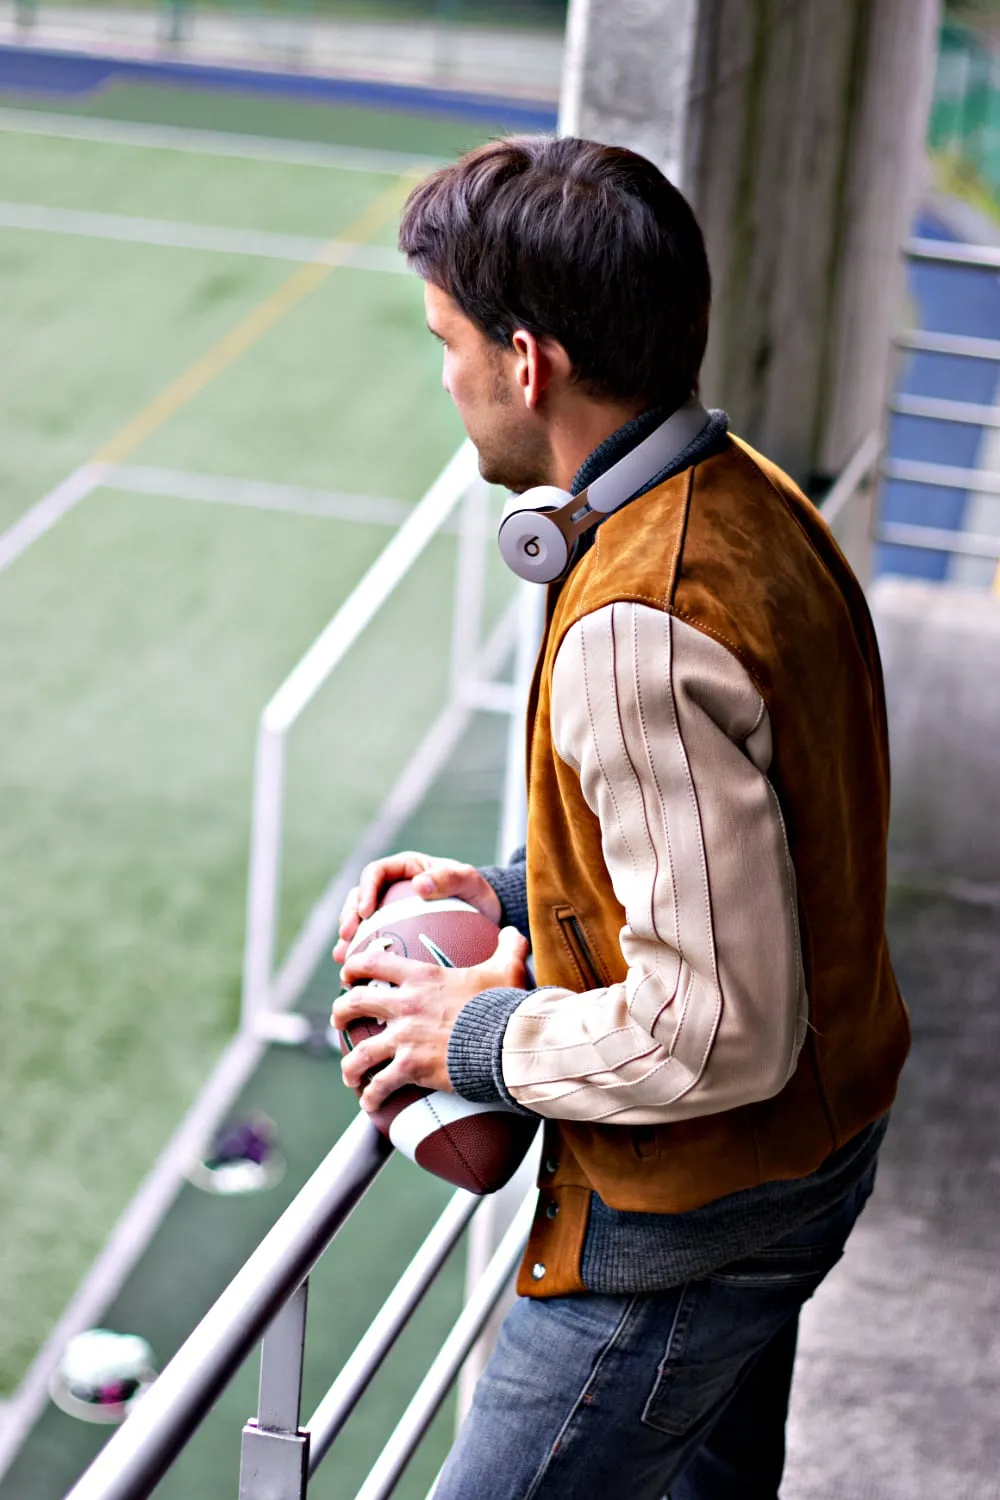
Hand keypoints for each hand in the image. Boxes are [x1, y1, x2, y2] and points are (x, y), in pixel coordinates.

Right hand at [332, 850, 501, 963]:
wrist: (485, 916)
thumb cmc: (477, 894)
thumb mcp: (469, 882)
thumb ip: (449, 878)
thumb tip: (420, 885)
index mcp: (405, 868)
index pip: (375, 873)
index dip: (365, 890)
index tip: (365, 912)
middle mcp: (392, 887)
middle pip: (359, 898)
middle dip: (348, 917)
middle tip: (347, 937)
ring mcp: (389, 911)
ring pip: (360, 922)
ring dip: (348, 939)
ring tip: (343, 957)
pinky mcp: (392, 932)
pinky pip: (372, 942)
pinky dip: (363, 956)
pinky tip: (358, 975)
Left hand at [332, 926, 528, 1112]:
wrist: (506, 1042)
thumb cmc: (504, 1005)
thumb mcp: (507, 969)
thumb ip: (508, 948)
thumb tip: (514, 932)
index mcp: (422, 977)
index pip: (373, 962)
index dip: (353, 966)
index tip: (347, 975)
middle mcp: (406, 1005)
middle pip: (354, 1004)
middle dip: (340, 1013)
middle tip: (339, 1021)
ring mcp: (405, 1038)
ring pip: (360, 1052)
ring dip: (350, 1065)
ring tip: (349, 1075)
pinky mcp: (411, 1067)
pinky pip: (380, 1084)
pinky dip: (372, 1096)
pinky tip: (370, 1104)